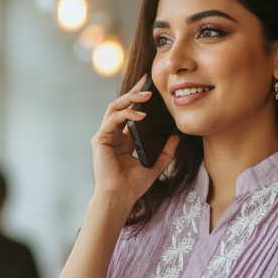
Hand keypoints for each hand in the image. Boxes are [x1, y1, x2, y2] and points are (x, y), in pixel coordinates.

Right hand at [91, 80, 179, 209]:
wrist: (120, 197)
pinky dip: (127, 114)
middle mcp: (112, 135)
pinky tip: (141, 114)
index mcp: (123, 140)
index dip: (138, 99)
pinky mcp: (100, 139)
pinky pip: (113, 119)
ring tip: (147, 95)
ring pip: (115, 108)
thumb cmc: (133, 185)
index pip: (130, 113)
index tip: (150, 87)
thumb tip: (177, 137)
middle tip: (147, 81)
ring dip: (131, 99)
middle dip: (134, 91)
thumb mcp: (155, 165)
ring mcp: (104, 136)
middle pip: (121, 105)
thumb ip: (166, 152)